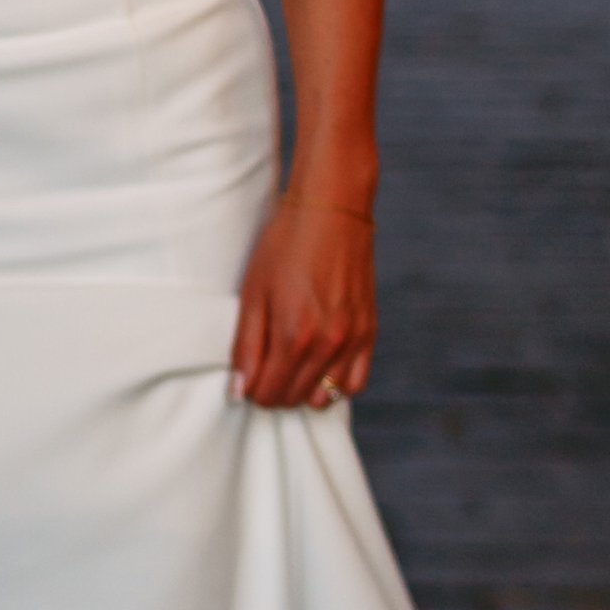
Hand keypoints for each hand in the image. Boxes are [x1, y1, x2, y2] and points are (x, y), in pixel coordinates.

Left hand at [231, 194, 374, 411]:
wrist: (332, 211)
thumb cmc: (285, 246)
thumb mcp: (254, 293)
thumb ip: (246, 346)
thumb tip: (240, 392)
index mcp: (294, 336)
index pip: (267, 394)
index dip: (251, 389)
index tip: (248, 372)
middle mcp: (327, 345)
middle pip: (293, 399)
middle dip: (273, 389)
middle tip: (266, 364)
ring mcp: (352, 341)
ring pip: (323, 398)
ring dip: (303, 390)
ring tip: (292, 363)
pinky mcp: (369, 332)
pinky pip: (354, 383)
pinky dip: (334, 383)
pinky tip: (320, 364)